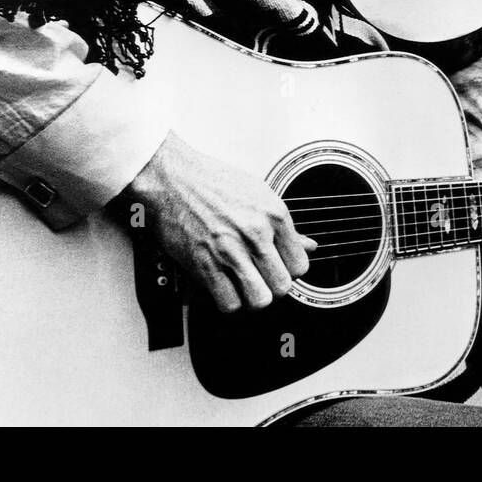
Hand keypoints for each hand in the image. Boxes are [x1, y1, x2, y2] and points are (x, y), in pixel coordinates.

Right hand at [121, 130, 315, 312]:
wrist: (173, 178)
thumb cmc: (213, 182)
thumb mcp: (259, 194)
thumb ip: (285, 227)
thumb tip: (308, 246)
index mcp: (274, 214)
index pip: (300, 266)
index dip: (289, 272)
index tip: (278, 269)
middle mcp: (256, 233)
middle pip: (282, 286)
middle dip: (272, 287)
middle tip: (260, 279)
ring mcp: (231, 250)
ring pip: (260, 300)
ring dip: (252, 298)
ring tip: (244, 286)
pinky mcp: (204, 264)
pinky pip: (228, 303)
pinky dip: (227, 302)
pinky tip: (224, 287)